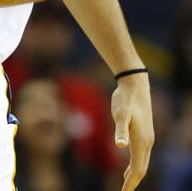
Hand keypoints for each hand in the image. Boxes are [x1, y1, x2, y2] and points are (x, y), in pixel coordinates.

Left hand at [111, 74, 154, 190]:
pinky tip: (128, 165)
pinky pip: (141, 153)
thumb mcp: (120, 113)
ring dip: (135, 174)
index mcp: (141, 141)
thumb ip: (120, 130)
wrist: (135, 85)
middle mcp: (147, 142)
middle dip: (133, 182)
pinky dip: (136, 163)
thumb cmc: (125, 99)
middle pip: (142, 168)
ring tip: (126, 184)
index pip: (138, 168)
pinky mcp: (144, 132)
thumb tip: (120, 146)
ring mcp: (147, 137)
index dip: (131, 183)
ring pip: (142, 161)